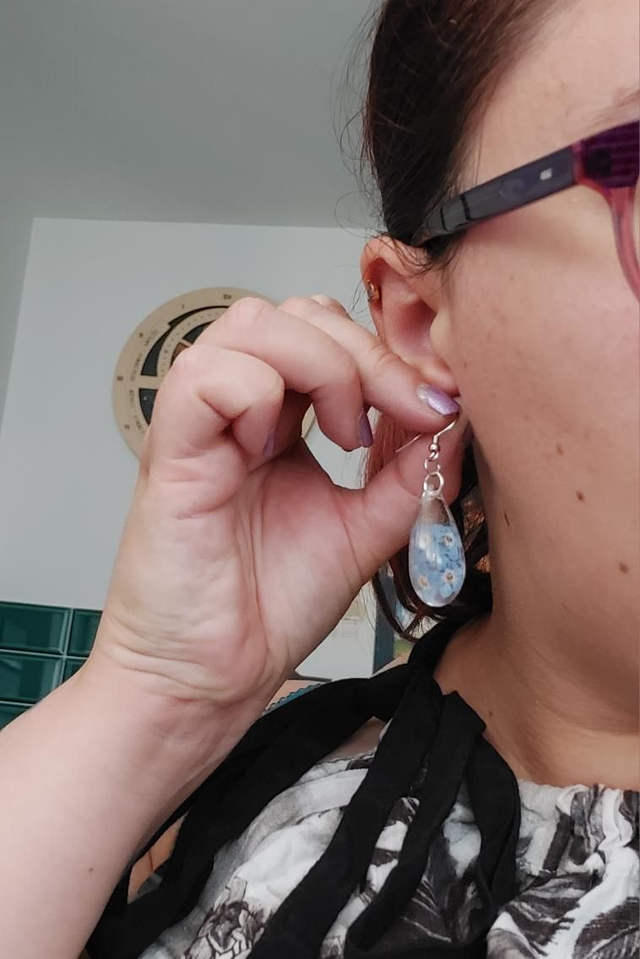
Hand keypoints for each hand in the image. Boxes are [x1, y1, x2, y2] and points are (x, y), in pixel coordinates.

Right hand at [90, 295, 461, 713]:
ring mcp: (202, 426)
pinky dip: (257, 396)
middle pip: (296, 314)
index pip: (330, 337)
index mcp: (280, 423)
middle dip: (367, 353)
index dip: (391, 354)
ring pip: (252, 325)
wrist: (212, 676)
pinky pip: (206, 376)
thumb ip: (406, 475)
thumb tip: (454, 424)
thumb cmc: (266, 607)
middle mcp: (240, 412)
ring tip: (339, 434)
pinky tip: (273, 449)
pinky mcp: (169, 452)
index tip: (439, 404)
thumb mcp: (363, 531)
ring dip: (319, 365)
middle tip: (402, 412)